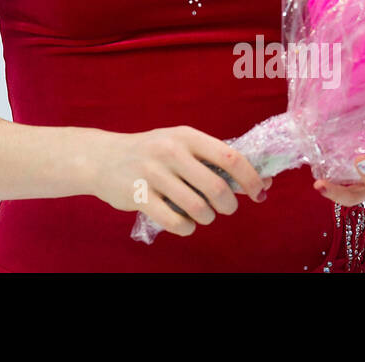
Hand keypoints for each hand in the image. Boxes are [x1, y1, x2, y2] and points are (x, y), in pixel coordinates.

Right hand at [88, 126, 272, 235]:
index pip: (229, 157)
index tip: (259, 192)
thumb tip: (263, 182)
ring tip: (201, 214)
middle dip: (228, 206)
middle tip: (224, 209)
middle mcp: (170, 151)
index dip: (250, 178)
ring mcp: (153, 174)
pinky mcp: (139, 196)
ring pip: (199, 209)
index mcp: (185, 136)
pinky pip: (177, 223)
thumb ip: (213, 160)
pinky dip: (187, 228)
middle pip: (217, 188)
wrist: (102, 157)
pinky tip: (183, 221)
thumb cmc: (151, 152)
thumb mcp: (178, 144)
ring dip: (207, 218)